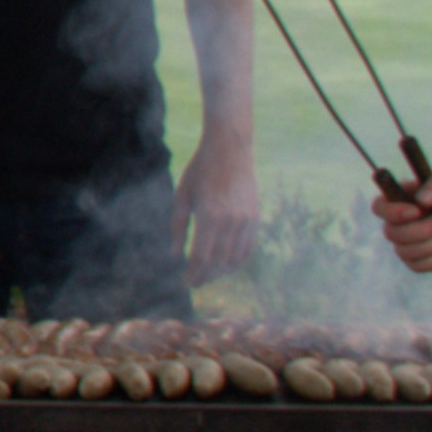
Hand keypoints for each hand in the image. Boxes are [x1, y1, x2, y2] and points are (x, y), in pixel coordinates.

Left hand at [178, 119, 260, 279]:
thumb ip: (178, 227)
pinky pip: (248, 247)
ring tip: (208, 275)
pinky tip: (226, 264)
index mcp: (210, 216)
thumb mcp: (182, 196)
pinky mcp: (255, 216)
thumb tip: (177, 256)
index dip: (193, 274)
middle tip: (195, 283)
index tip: (185, 283)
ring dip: (221, 272)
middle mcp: (231, 221)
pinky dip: (237, 260)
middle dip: (205, 277)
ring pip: (235, 258)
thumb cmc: (200, 170)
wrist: (230, 148)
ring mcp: (246, 220)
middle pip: (219, 263)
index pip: (201, 258)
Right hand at [376, 166, 431, 274]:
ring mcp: (405, 243)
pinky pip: (418, 266)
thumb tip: (422, 201)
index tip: (417, 211)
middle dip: (421, 230)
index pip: (379, 207)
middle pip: (392, 234)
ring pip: (405, 252)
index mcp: (399, 199)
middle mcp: (397, 223)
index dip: (393, 212)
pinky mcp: (416, 260)